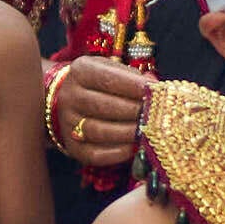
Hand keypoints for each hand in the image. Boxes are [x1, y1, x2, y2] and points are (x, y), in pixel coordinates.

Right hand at [45, 53, 154, 168]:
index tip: (155, 91)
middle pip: (103, 106)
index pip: (108, 79)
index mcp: (80, 72)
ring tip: (147, 131)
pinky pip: (94, 154)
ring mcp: (68, 123)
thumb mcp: (112, 69)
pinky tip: (133, 147)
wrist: (69, 100)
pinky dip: (116, 153)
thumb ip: (132, 77)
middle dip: (134, 111)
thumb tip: (154, 87)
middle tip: (156, 115)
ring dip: (127, 132)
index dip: (133, 86)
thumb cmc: (99, 83)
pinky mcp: (73, 146)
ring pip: (98, 131)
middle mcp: (70, 96)